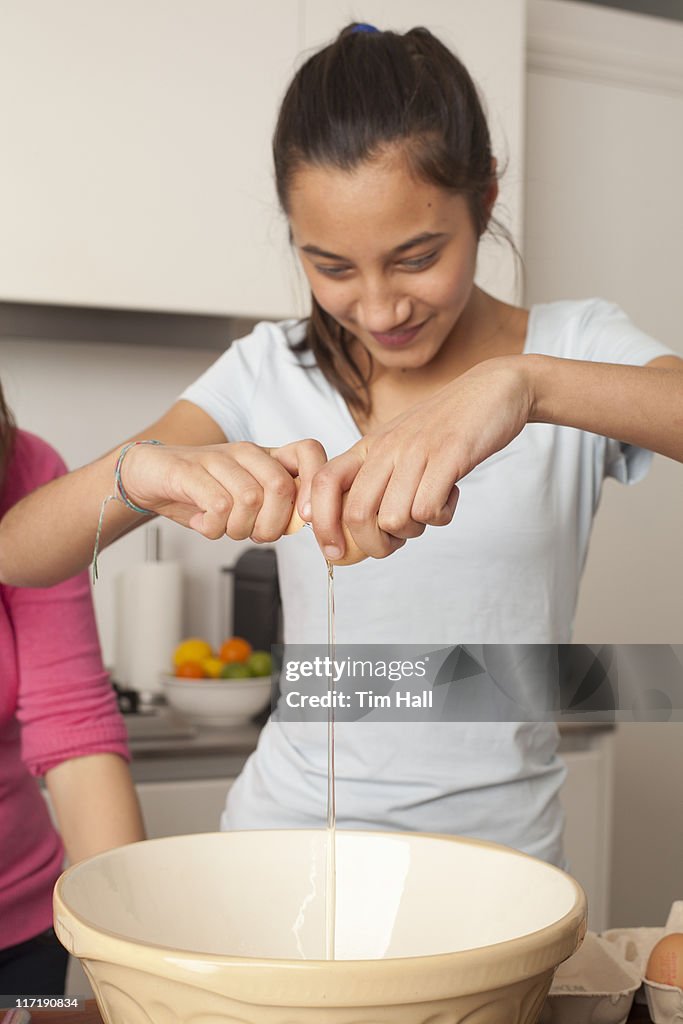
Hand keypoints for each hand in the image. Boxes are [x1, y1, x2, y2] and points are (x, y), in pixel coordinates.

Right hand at [122, 439, 326, 540]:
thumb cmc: (200, 492)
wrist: (148, 475)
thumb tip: (302, 524)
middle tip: (251, 533)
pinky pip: (218, 506)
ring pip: (250, 500)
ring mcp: (217, 458)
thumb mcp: (244, 501)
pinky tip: (202, 523)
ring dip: (237, 529)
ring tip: (221, 527)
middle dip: (271, 526)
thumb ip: (275, 509)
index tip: (304, 519)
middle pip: (281, 487)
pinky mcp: (189, 470)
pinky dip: (213, 528)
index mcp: (265, 457)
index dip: (314, 485)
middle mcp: (246, 452)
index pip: (309, 451)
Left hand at [310, 357, 532, 560]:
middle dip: (374, 545)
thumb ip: (377, 479)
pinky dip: (440, 516)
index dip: (321, 522)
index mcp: (369, 446)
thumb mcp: (399, 446)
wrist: (492, 390)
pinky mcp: (449, 455)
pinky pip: (429, 509)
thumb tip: (356, 526)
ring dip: (413, 530)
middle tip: (395, 542)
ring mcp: (417, 450)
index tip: (335, 551)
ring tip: (429, 510)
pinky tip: (450, 497)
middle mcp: (387, 447)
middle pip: (357, 513)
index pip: (325, 482)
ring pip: (394, 519)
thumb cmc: (445, 426)